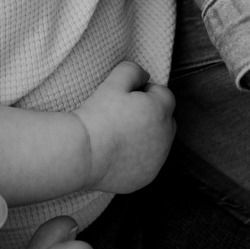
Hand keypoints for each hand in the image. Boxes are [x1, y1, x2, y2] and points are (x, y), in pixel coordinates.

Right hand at [72, 61, 175, 193]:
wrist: (83, 153)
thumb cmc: (98, 115)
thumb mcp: (113, 82)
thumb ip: (133, 71)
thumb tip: (144, 76)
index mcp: (160, 110)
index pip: (165, 95)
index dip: (147, 92)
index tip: (128, 97)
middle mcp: (165, 137)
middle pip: (166, 119)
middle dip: (152, 114)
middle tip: (124, 114)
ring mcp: (157, 160)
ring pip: (159, 142)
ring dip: (147, 136)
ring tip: (119, 134)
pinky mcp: (146, 177)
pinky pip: (148, 163)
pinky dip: (139, 157)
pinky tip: (118, 153)